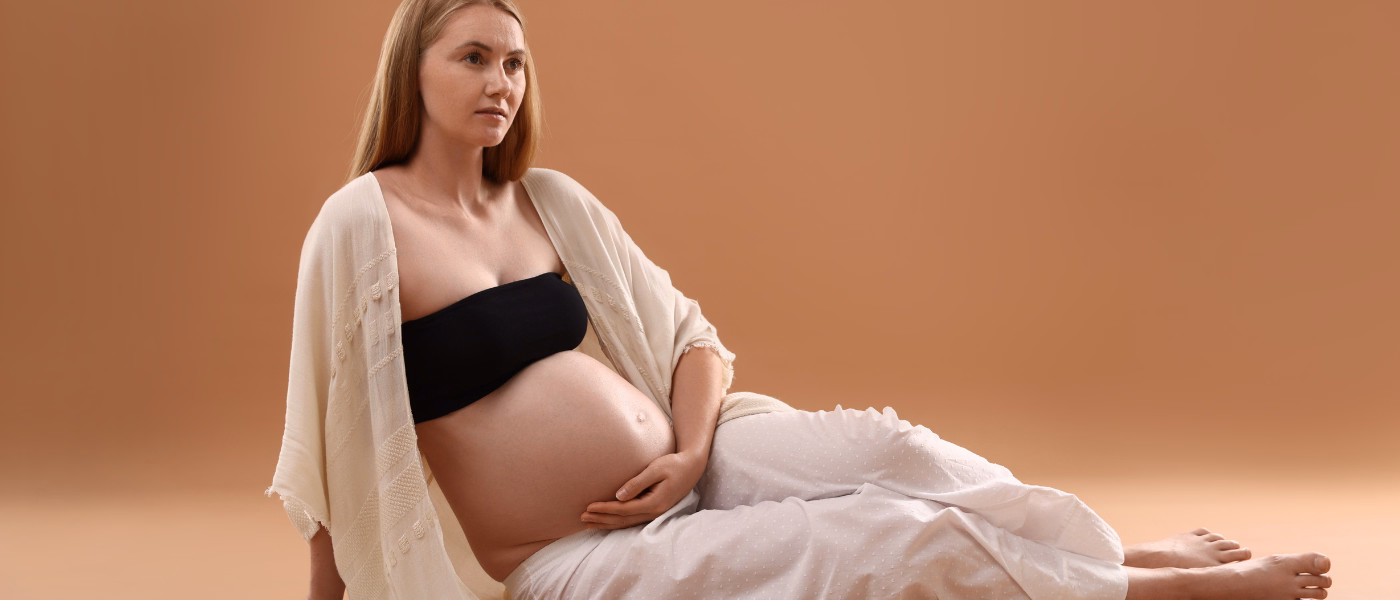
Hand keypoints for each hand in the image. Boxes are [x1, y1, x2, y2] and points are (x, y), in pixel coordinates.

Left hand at [581, 451, 704, 529]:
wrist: (692, 467)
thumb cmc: (674, 464)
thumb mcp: (656, 469)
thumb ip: (637, 483)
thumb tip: (618, 496)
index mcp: (655, 502)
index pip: (624, 509)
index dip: (605, 509)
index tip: (589, 507)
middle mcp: (655, 511)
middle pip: (623, 520)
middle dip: (602, 519)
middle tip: (582, 518)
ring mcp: (655, 513)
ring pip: (627, 522)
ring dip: (608, 523)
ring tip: (590, 523)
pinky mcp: (654, 509)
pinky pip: (632, 519)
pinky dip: (618, 521)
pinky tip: (608, 521)